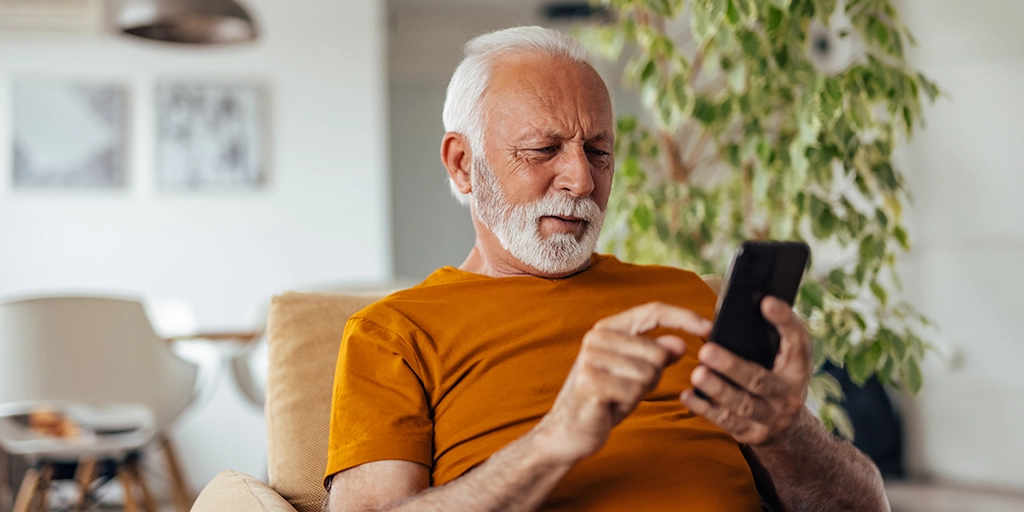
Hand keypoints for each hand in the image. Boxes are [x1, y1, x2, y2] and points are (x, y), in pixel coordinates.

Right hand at [534, 302, 710, 463]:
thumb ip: (657, 356)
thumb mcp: (636, 374)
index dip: (684, 317)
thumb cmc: (606, 399)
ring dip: (639, 391)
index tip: (709, 327)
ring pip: (648, 372)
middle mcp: (597, 337)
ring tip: (617, 396)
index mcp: (608, 328)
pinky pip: (635, 390)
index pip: (652, 312)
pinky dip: (629, 402)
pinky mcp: (590, 380)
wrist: (569, 430)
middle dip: (652, 376)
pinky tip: (611, 405)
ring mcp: (591, 357)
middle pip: (657, 351)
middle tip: (628, 388)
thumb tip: (680, 342)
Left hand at [680, 296, 812, 446]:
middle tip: (707, 350)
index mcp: (799, 367)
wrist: (791, 429)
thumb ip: (773, 333)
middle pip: (760, 379)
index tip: (766, 301)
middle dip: (733, 366)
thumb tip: (751, 300)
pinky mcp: (753, 434)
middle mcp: (789, 394)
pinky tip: (688, 395)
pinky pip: (727, 422)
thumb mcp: (786, 358)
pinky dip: (705, 409)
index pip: (798, 341)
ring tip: (698, 374)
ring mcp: (771, 417)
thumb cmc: (780, 378)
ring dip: (718, 389)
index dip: (784, 320)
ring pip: (743, 404)